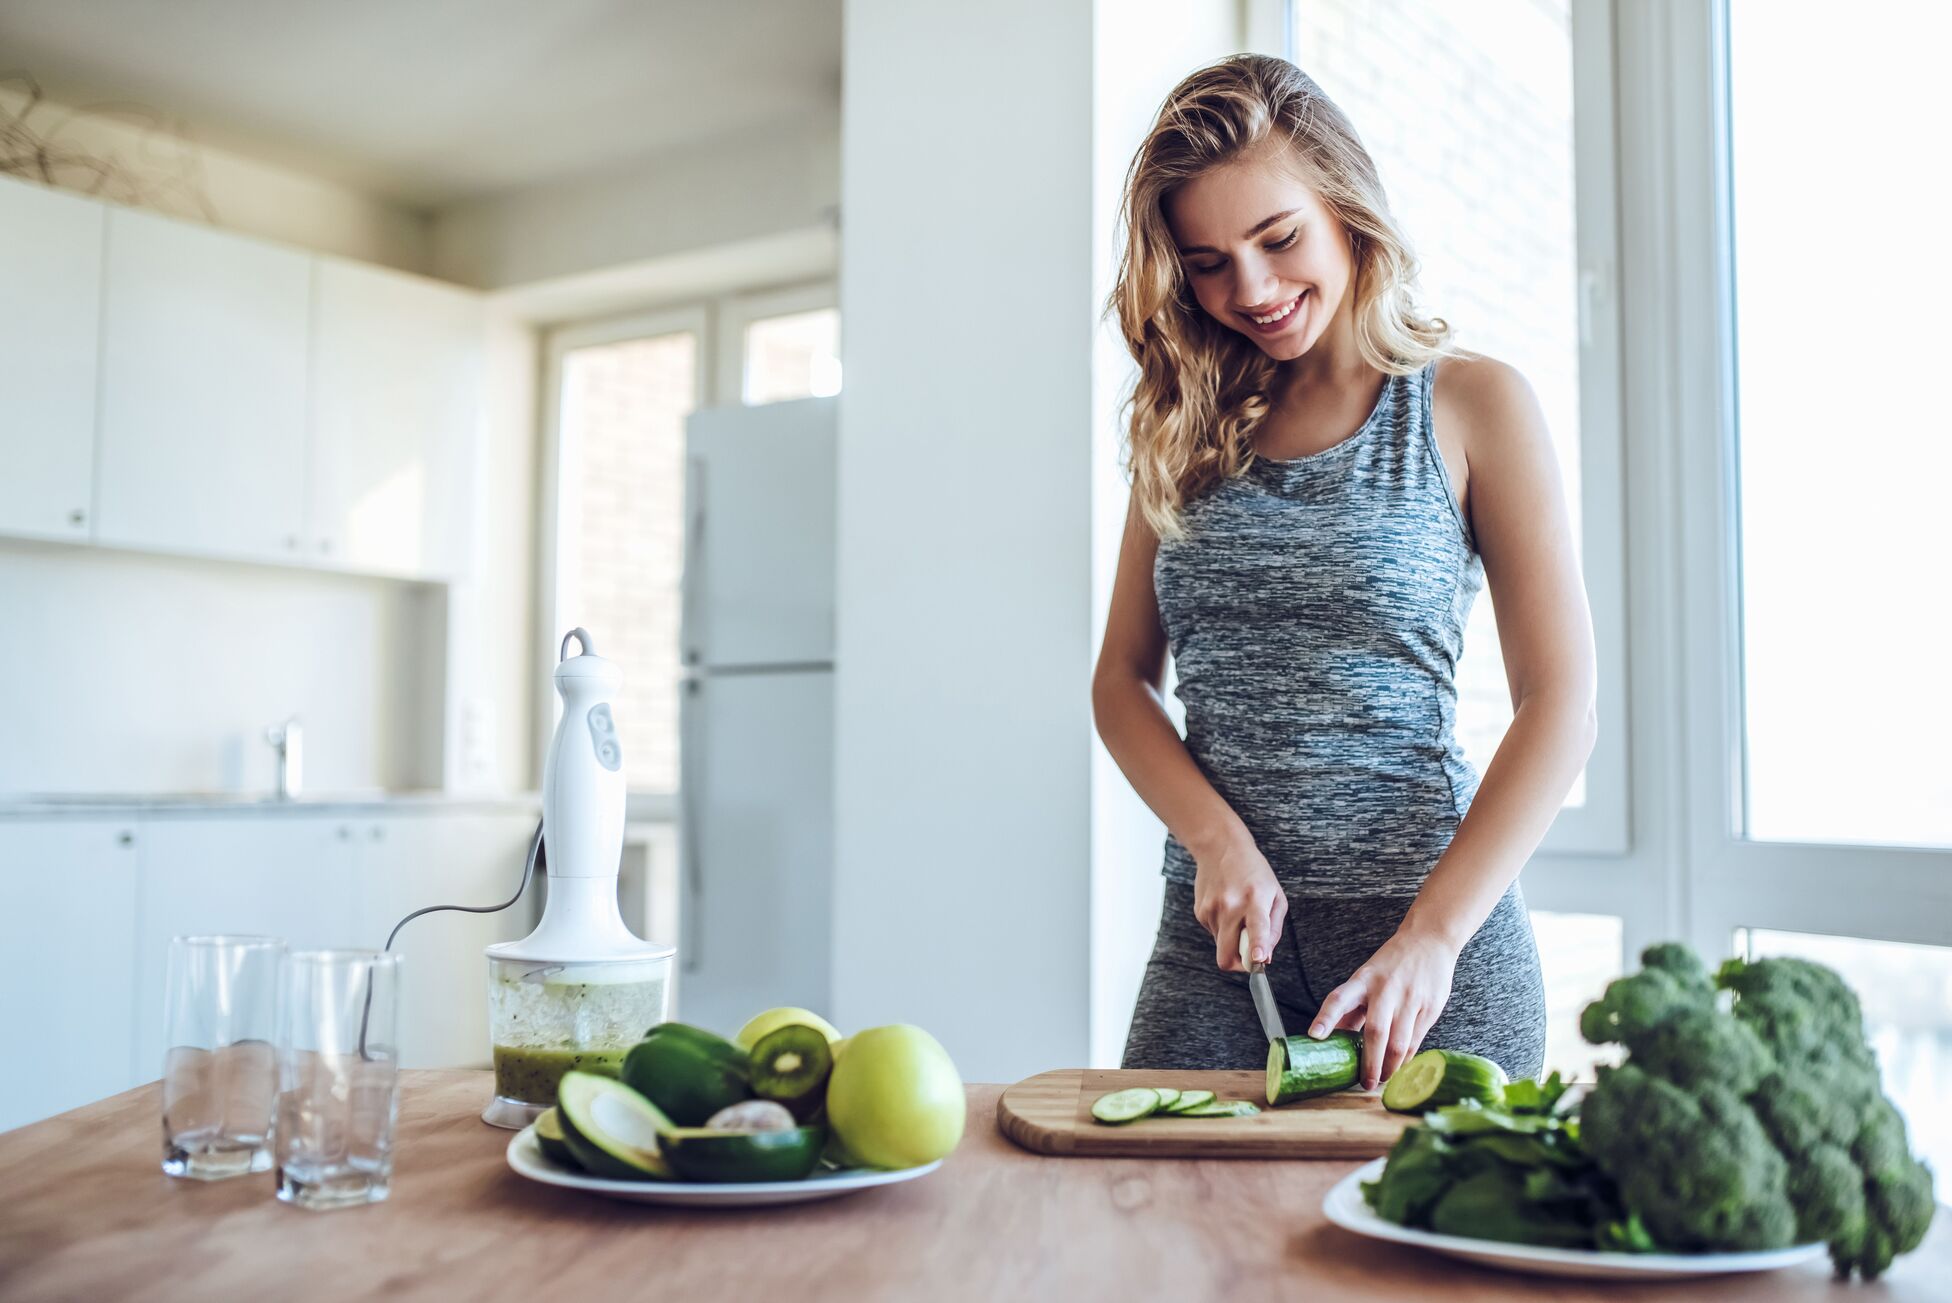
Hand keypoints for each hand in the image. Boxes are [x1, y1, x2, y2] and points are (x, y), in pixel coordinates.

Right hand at [1190, 834, 1287, 972]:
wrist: (1220, 847)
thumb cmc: (1254, 872)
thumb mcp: (1276, 896)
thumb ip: (1273, 929)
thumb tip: (1265, 958)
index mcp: (1255, 899)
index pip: (1257, 927)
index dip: (1257, 946)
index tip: (1258, 959)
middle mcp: (1230, 906)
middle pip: (1227, 955)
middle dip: (1239, 965)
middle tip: (1250, 955)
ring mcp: (1211, 910)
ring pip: (1222, 946)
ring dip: (1232, 940)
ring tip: (1239, 914)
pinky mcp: (1200, 912)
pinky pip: (1214, 934)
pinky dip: (1223, 928)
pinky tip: (1227, 907)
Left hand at [1307, 928, 1458, 1089]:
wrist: (1430, 940)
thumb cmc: (1392, 964)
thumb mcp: (1366, 977)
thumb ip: (1351, 1007)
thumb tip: (1331, 1036)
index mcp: (1363, 980)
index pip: (1339, 998)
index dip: (1325, 1017)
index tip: (1314, 1035)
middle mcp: (1385, 989)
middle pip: (1375, 1032)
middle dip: (1369, 1063)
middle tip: (1365, 1083)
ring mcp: (1409, 999)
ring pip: (1398, 1043)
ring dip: (1390, 1067)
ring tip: (1383, 1079)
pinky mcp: (1430, 1008)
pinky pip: (1416, 1041)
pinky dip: (1407, 1059)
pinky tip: (1401, 1067)